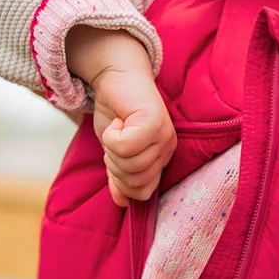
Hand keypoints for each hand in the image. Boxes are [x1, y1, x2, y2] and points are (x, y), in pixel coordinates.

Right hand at [65, 26, 175, 206]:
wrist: (115, 76)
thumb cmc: (116, 113)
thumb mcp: (114, 152)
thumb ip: (118, 177)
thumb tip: (120, 202)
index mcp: (162, 158)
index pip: (142, 193)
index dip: (120, 180)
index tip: (114, 156)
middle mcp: (167, 148)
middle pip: (134, 181)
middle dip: (113, 164)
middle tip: (114, 138)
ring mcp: (163, 134)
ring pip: (129, 164)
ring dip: (111, 148)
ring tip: (116, 128)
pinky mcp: (153, 121)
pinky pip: (125, 146)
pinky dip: (111, 136)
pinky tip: (117, 120)